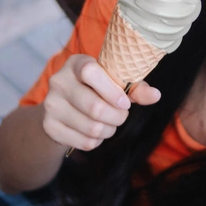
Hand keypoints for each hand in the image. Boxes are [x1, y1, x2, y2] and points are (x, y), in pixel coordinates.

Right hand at [42, 54, 160, 151]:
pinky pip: (84, 142)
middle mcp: (59, 81)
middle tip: (121, 116)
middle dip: (117, 117)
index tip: (125, 103)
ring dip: (109, 130)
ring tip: (110, 124)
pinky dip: (97, 141)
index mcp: (76, 64)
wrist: (63, 105)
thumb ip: (135, 88)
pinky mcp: (49, 126)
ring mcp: (51, 105)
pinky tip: (95, 132)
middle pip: (94, 108)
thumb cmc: (96, 89)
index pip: (91, 72)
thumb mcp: (114, 83)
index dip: (112, 91)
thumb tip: (155, 95)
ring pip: (91, 128)